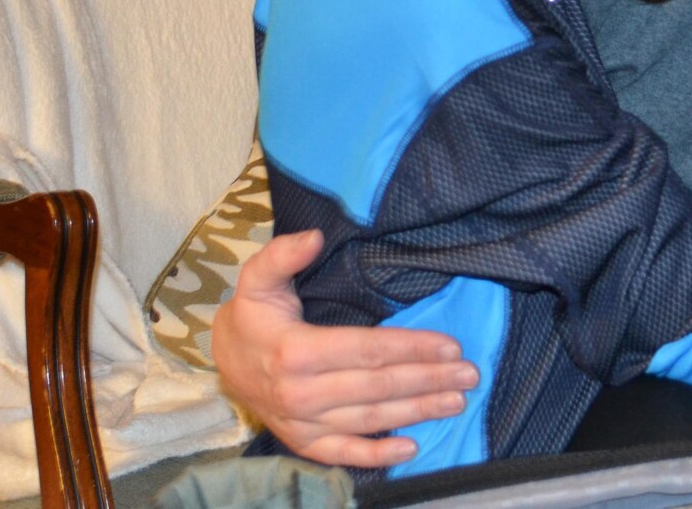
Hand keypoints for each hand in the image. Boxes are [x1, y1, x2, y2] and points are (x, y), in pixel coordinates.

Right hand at [212, 230, 478, 466]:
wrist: (222, 360)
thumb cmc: (253, 315)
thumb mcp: (258, 278)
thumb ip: (283, 255)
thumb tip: (314, 237)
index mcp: (295, 352)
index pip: (367, 350)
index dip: (412, 348)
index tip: (451, 345)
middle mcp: (300, 393)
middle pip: (378, 386)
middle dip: (428, 379)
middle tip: (469, 374)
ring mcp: (302, 422)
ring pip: (370, 418)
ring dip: (418, 412)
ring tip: (456, 402)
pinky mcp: (303, 443)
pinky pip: (343, 454)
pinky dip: (378, 453)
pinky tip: (413, 448)